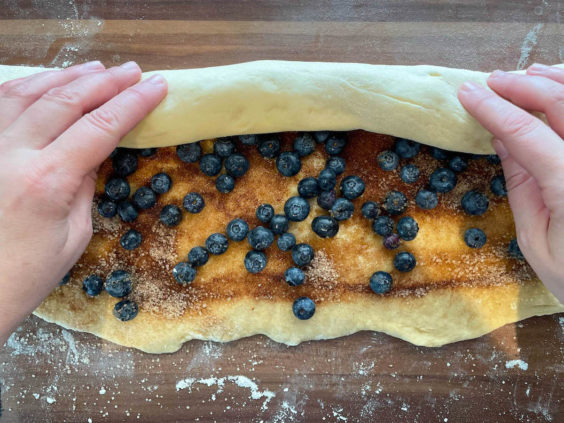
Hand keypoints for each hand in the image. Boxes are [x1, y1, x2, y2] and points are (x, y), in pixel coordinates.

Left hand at [0, 61, 166, 342]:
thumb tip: (94, 153)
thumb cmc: (26, 275)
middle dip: (104, 82)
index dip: (133, 103)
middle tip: (131, 70)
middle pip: (66, 101)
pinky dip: (25, 87)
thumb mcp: (74, 235)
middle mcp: (11, 153)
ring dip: (65, 77)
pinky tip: (44, 83)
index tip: (157, 86)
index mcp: (47, 180)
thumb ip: (84, 185)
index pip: (100, 126)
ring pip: (27, 93)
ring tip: (94, 68)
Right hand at [458, 64, 563, 303]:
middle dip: (522, 85)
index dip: (493, 108)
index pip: (525, 132)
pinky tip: (561, 90)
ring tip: (527, 75)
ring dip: (556, 81)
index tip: (467, 94)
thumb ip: (522, 187)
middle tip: (491, 81)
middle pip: (561, 103)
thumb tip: (502, 141)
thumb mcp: (537, 242)